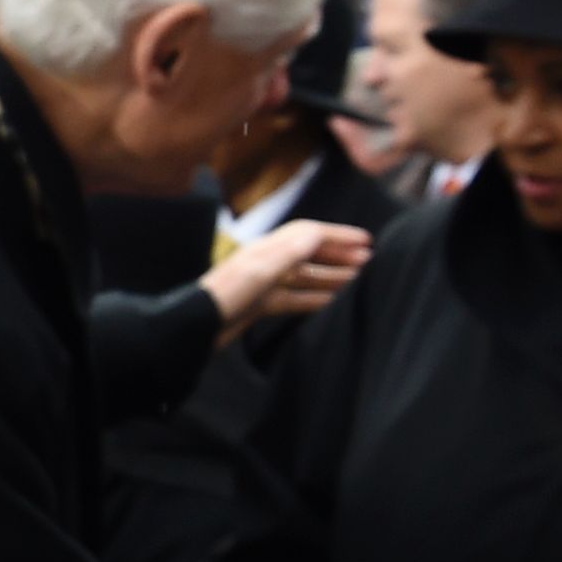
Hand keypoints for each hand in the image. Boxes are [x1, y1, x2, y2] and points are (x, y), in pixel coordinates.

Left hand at [199, 219, 369, 339]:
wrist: (192, 328)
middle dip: (339, 255)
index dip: (338, 236)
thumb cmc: (224, 297)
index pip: (308, 234)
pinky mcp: (258, 306)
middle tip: (369, 263)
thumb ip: (288, 252)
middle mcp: (265, 263)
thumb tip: (316, 233)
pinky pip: (293, 298)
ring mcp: (262, 285)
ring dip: (331, 277)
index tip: (367, 241)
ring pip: (304, 277)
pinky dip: (314, 298)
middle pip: (309, 253)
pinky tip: (333, 303)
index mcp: (266, 250)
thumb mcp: (259, 271)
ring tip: (358, 282)